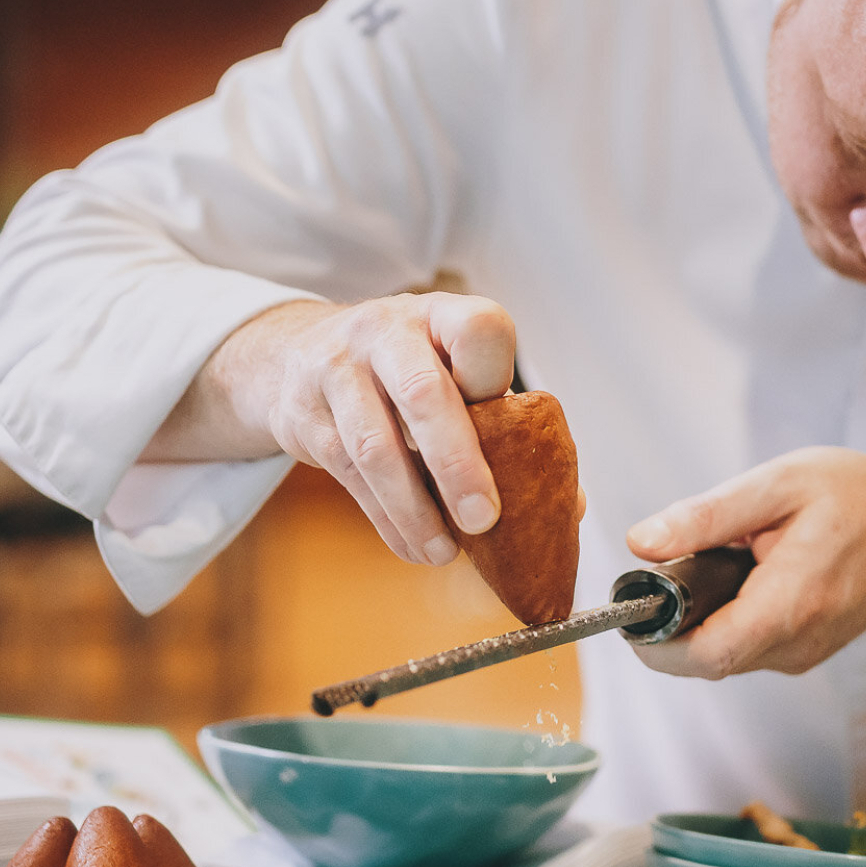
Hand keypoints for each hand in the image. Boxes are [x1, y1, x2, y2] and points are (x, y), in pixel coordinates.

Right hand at [147, 293, 515, 565]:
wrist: (294, 353)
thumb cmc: (403, 368)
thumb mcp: (451, 369)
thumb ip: (504, 425)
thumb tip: (570, 504)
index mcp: (442, 315)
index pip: (480, 329)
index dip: (494, 377)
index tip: (508, 428)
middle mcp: (385, 332)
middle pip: (424, 394)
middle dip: (458, 465)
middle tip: (485, 520)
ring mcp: (337, 370)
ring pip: (375, 446)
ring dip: (414, 508)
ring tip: (443, 551)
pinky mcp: (304, 415)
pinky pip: (348, 475)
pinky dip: (384, 519)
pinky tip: (411, 544)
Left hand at [625, 448, 865, 677]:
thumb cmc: (857, 494)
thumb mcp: (778, 484)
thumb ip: (706, 516)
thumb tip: (641, 543)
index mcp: (790, 606)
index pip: (703, 656)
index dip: (655, 643)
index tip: (632, 609)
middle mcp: (797, 645)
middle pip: (707, 660)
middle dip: (673, 625)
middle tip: (670, 569)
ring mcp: (804, 655)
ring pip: (726, 656)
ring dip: (703, 619)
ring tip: (720, 560)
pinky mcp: (807, 651)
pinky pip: (749, 647)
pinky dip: (730, 618)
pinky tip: (746, 575)